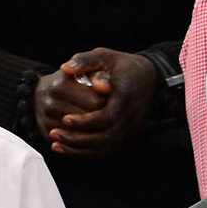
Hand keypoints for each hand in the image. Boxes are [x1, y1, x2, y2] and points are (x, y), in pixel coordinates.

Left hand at [37, 49, 157, 154]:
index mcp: (125, 97)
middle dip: (78, 138)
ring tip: (57, 144)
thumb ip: (85, 61)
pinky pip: (110, 149)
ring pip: (107, 146)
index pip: (105, 117)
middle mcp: (131, 116)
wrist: (152, 78)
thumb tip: (64, 68)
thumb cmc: (124, 65)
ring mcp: (132, 128)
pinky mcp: (130, 135)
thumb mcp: (105, 56)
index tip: (64, 119)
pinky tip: (71, 149)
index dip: (84, 122)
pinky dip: (89, 152)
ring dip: (81, 149)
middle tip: (54, 134)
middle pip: (105, 137)